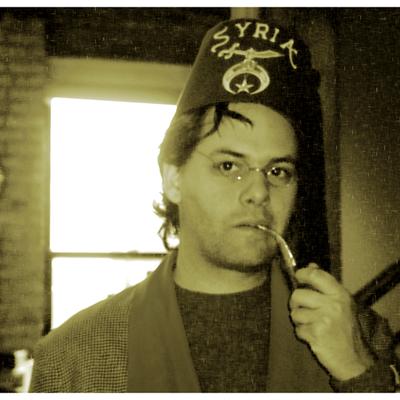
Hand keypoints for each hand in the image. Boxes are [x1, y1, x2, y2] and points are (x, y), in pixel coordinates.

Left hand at [289, 263, 374, 380]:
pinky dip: (302, 333)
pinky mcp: (316, 334)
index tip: (298, 276)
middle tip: (302, 308)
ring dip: (299, 320)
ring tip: (311, 324)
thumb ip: (325, 284)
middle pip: (298, 294)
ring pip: (295, 312)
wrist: (354, 359)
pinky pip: (298, 329)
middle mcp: (333, 305)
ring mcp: (324, 319)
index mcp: (340, 295)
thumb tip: (311, 265)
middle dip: (296, 302)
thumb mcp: (342, 303)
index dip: (303, 273)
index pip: (316, 275)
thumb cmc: (345, 329)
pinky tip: (314, 335)